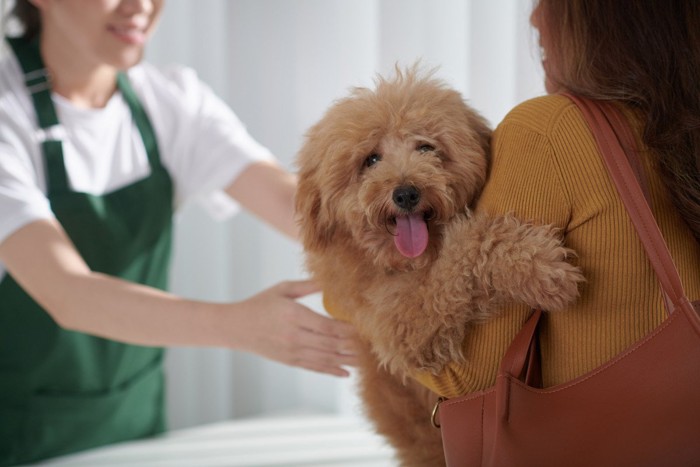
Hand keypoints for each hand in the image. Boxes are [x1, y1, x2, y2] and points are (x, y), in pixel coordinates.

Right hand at [230, 279, 359, 375]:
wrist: (235, 327)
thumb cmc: (260, 304)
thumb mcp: (282, 289)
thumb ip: (307, 286)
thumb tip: (329, 281)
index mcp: (294, 315)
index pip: (327, 326)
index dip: (347, 330)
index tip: (365, 329)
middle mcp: (294, 336)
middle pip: (330, 344)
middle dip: (353, 346)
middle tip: (373, 347)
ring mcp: (292, 351)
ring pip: (325, 359)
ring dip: (347, 361)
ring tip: (366, 363)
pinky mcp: (289, 361)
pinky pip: (314, 368)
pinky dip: (331, 370)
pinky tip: (346, 373)